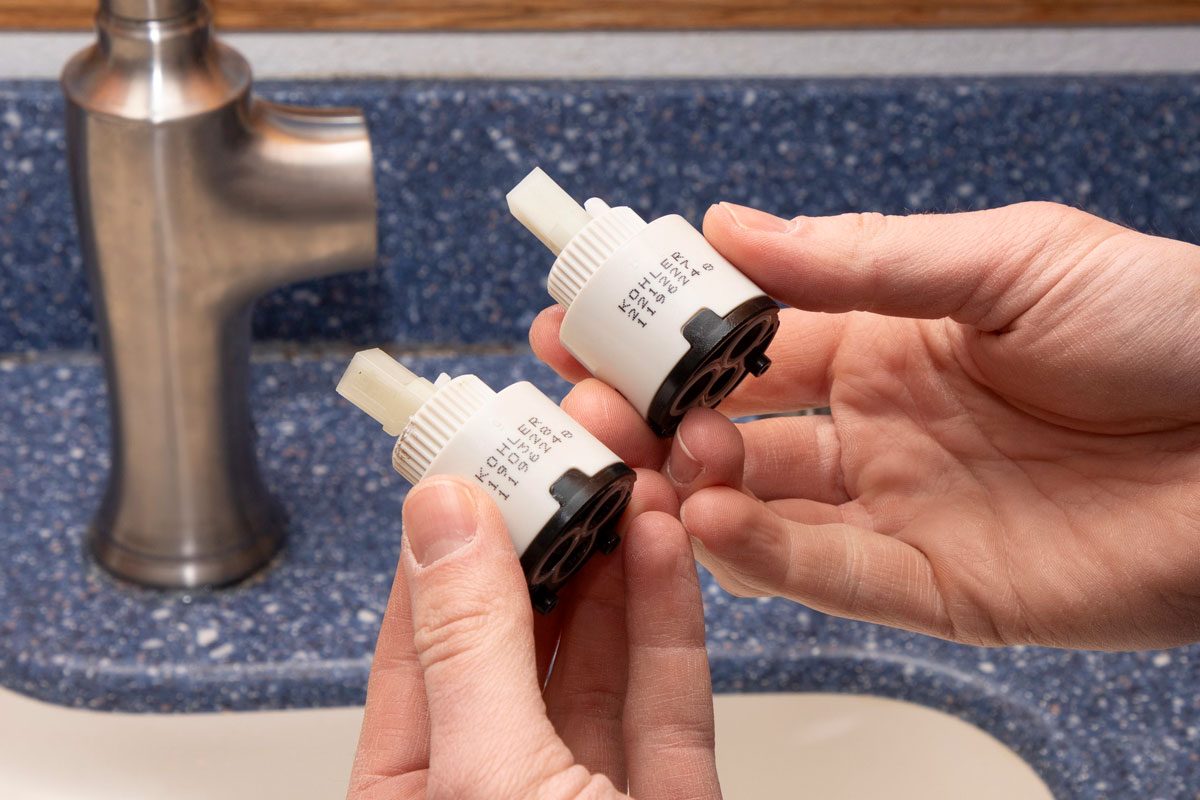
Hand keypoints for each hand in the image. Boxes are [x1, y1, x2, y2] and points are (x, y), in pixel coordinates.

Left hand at [346, 472, 720, 798]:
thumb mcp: (491, 779)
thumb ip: (471, 647)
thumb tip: (443, 522)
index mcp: (417, 794)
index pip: (417, 648)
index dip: (445, 549)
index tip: (470, 468)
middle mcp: (499, 785)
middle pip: (514, 641)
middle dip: (542, 542)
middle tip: (559, 461)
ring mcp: (587, 790)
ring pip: (597, 659)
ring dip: (611, 565)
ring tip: (619, 482)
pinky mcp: (671, 797)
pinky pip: (666, 695)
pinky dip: (667, 617)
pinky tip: (660, 545)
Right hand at [531, 201, 1199, 649]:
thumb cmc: (1171, 328)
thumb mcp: (1009, 260)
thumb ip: (863, 258)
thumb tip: (732, 228)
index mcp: (890, 340)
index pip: (749, 339)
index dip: (667, 333)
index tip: (589, 321)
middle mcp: (880, 428)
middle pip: (735, 429)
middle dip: (655, 417)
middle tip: (589, 405)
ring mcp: (902, 509)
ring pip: (764, 509)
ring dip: (694, 487)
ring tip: (645, 462)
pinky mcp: (938, 590)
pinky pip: (831, 577)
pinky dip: (764, 556)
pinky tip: (713, 521)